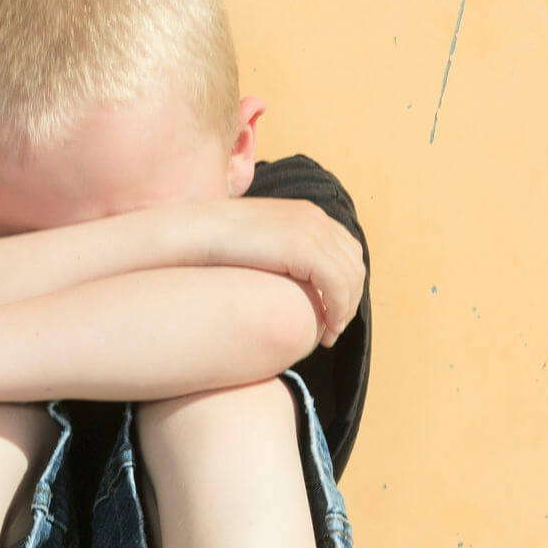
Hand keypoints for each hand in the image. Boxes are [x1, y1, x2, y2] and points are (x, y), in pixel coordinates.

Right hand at [184, 198, 366, 346]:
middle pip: (354, 263)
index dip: (345, 282)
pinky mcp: (304, 248)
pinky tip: (327, 329)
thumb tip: (281, 277)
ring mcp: (312, 230)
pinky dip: (339, 309)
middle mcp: (316, 218)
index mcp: (306, 214)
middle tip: (333, 328)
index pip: (345, 250)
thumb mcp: (256, 244)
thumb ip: (277, 253)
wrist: (194, 233)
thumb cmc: (213, 246)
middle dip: (350, 298)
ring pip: (351, 277)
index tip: (331, 310)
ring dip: (346, 309)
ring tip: (329, 334)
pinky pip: (338, 285)